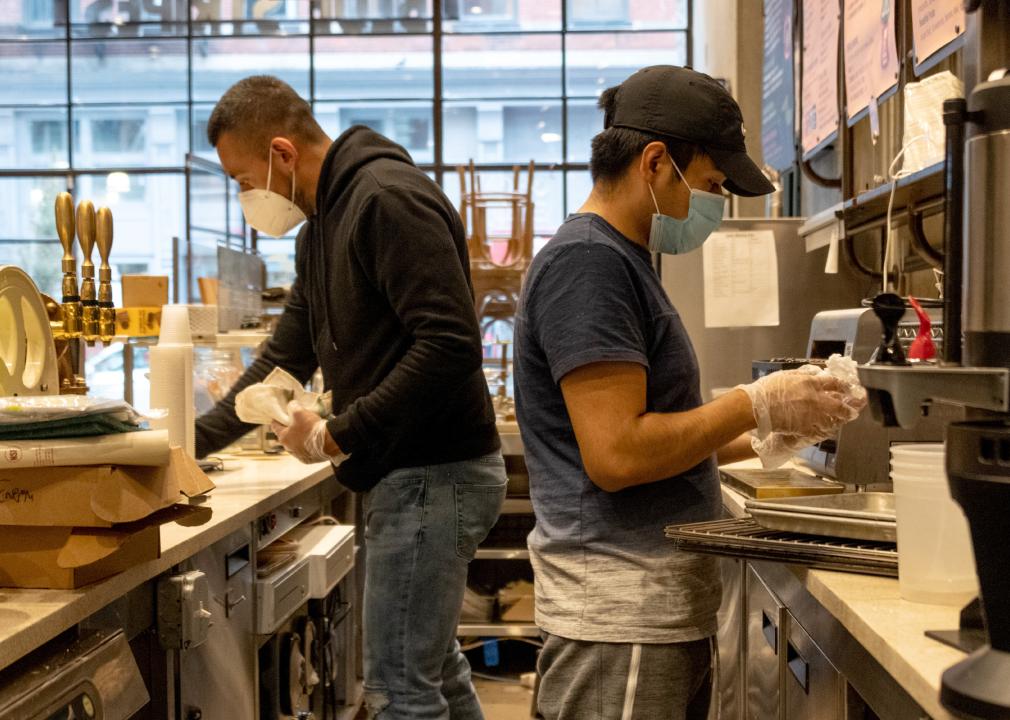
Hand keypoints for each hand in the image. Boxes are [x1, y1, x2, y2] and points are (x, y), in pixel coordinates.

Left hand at [271, 401, 344, 463]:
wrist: (329, 442)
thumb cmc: (310, 427)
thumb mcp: (299, 412)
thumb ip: (292, 407)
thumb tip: (292, 405)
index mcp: (283, 438)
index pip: (275, 427)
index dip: (277, 420)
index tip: (280, 415)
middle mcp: (288, 449)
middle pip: (286, 436)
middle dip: (290, 430)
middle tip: (297, 422)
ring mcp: (299, 456)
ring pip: (296, 445)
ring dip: (299, 439)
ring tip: (307, 432)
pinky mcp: (309, 460)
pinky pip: (305, 451)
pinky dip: (307, 446)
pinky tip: (313, 440)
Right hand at [738, 370, 864, 438]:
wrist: (758, 406)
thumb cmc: (768, 389)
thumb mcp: (786, 375)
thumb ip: (803, 374)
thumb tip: (814, 374)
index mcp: (811, 383)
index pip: (835, 383)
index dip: (845, 386)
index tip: (850, 388)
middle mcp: (815, 399)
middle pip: (840, 404)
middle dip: (851, 405)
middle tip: (857, 406)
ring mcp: (812, 415)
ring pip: (834, 418)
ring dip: (842, 418)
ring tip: (847, 417)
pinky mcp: (805, 427)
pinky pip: (821, 429)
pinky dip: (827, 427)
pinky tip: (830, 426)